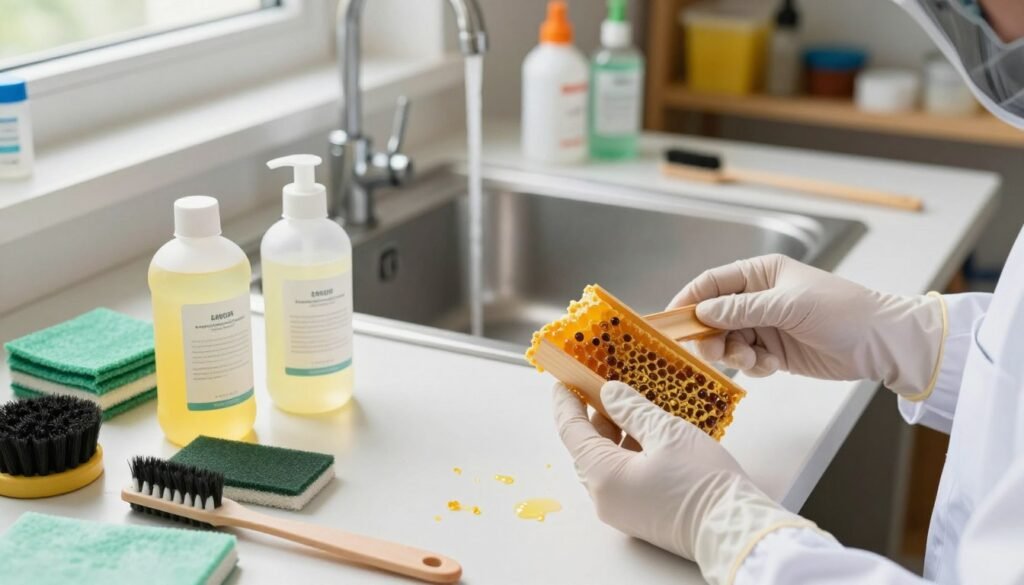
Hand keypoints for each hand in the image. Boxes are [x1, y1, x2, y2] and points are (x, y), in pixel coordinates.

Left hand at [553, 381, 822, 583]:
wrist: (735, 529)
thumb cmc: (703, 482)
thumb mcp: (667, 432)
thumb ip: (632, 409)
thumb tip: (609, 393)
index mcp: (603, 476)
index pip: (571, 431)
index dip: (566, 401)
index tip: (564, 380)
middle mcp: (605, 497)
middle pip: (587, 447)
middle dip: (593, 415)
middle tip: (601, 386)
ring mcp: (622, 510)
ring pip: (606, 462)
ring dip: (614, 433)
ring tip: (629, 404)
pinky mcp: (640, 515)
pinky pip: (622, 477)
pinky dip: (628, 452)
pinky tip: (647, 432)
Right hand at [668, 254, 944, 397]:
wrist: (881, 343)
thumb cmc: (842, 311)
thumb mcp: (789, 305)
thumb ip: (742, 310)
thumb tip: (702, 311)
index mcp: (760, 274)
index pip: (712, 283)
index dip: (688, 300)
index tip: (670, 321)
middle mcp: (758, 298)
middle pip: (713, 317)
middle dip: (710, 336)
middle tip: (714, 352)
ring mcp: (765, 325)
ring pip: (727, 342)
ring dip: (734, 355)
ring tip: (755, 360)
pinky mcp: (774, 352)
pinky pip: (746, 361)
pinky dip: (753, 367)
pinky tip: (772, 366)